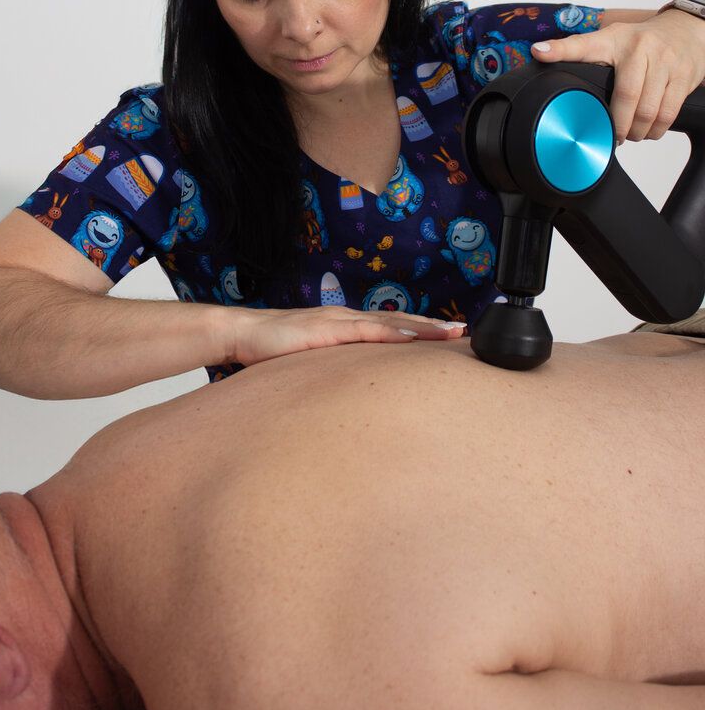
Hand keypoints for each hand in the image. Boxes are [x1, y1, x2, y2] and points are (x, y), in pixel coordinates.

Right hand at [232, 306, 465, 367]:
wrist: (243, 334)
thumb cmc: (275, 351)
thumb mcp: (314, 362)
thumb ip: (336, 370)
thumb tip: (357, 390)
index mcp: (347, 327)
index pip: (393, 327)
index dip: (423, 331)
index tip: (452, 337)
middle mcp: (348, 319)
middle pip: (400, 322)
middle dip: (434, 327)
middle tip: (467, 332)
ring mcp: (339, 322)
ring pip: (390, 324)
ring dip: (422, 328)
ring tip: (451, 333)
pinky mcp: (326, 331)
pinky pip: (365, 332)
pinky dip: (391, 333)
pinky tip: (411, 337)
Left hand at [530, 9, 704, 143]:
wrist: (688, 30)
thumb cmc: (643, 41)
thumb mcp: (614, 40)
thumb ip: (587, 56)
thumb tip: (552, 67)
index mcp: (614, 39)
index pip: (583, 44)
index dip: (560, 50)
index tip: (539, 53)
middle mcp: (639, 48)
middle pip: (625, 96)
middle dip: (617, 125)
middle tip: (612, 135)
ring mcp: (664, 62)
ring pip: (648, 110)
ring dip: (637, 132)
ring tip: (630, 134)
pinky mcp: (684, 76)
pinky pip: (668, 113)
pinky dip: (656, 130)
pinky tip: (649, 130)